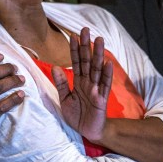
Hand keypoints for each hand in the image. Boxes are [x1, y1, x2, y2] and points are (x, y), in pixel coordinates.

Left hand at [52, 27, 111, 142]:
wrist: (88, 132)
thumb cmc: (77, 115)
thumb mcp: (64, 99)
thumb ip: (61, 83)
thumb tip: (55, 67)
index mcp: (78, 81)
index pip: (76, 61)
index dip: (75, 49)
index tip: (72, 35)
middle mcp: (88, 82)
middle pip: (87, 60)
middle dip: (86, 45)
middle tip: (85, 29)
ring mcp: (96, 89)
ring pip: (96, 68)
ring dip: (98, 54)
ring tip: (99, 39)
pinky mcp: (101, 99)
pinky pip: (104, 85)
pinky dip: (106, 74)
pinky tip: (107, 63)